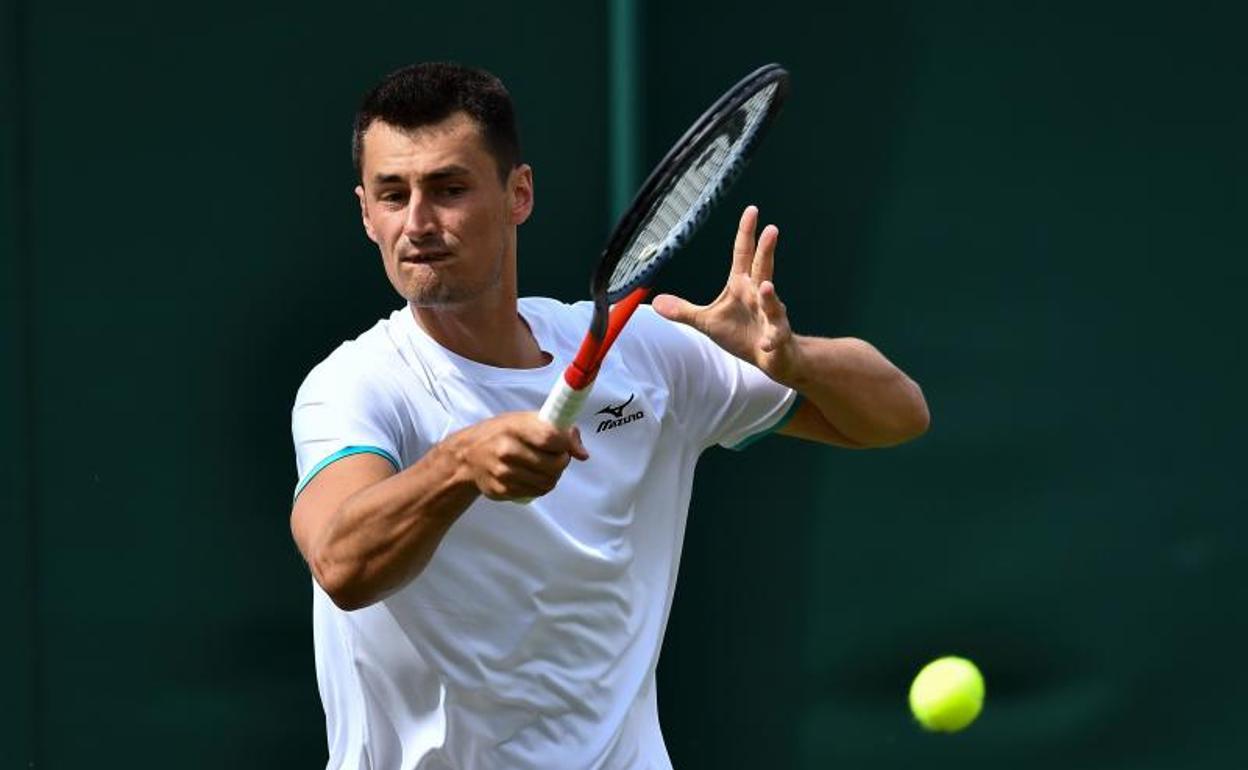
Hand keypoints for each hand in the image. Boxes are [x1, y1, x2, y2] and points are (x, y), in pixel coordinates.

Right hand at [454, 412, 588, 499]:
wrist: (467, 455)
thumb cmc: (503, 433)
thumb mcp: (525, 420)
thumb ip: (558, 430)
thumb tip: (582, 454)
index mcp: (514, 427)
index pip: (551, 438)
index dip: (566, 443)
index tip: (566, 444)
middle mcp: (507, 450)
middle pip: (553, 465)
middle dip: (562, 462)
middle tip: (557, 456)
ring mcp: (502, 473)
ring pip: (547, 482)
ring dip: (553, 476)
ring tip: (544, 466)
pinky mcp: (501, 490)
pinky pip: (535, 492)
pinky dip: (539, 486)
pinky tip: (531, 475)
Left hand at [652, 205, 799, 382]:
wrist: (773, 358)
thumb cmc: (742, 334)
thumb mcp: (707, 322)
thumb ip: (683, 311)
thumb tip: (656, 302)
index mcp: (742, 285)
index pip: (744, 254)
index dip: (747, 233)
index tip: (752, 210)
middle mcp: (758, 295)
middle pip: (763, 268)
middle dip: (767, 250)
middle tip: (772, 229)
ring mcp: (770, 316)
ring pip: (772, 303)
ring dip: (770, 295)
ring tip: (766, 286)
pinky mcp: (776, 338)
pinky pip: (774, 337)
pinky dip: (770, 339)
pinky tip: (765, 343)